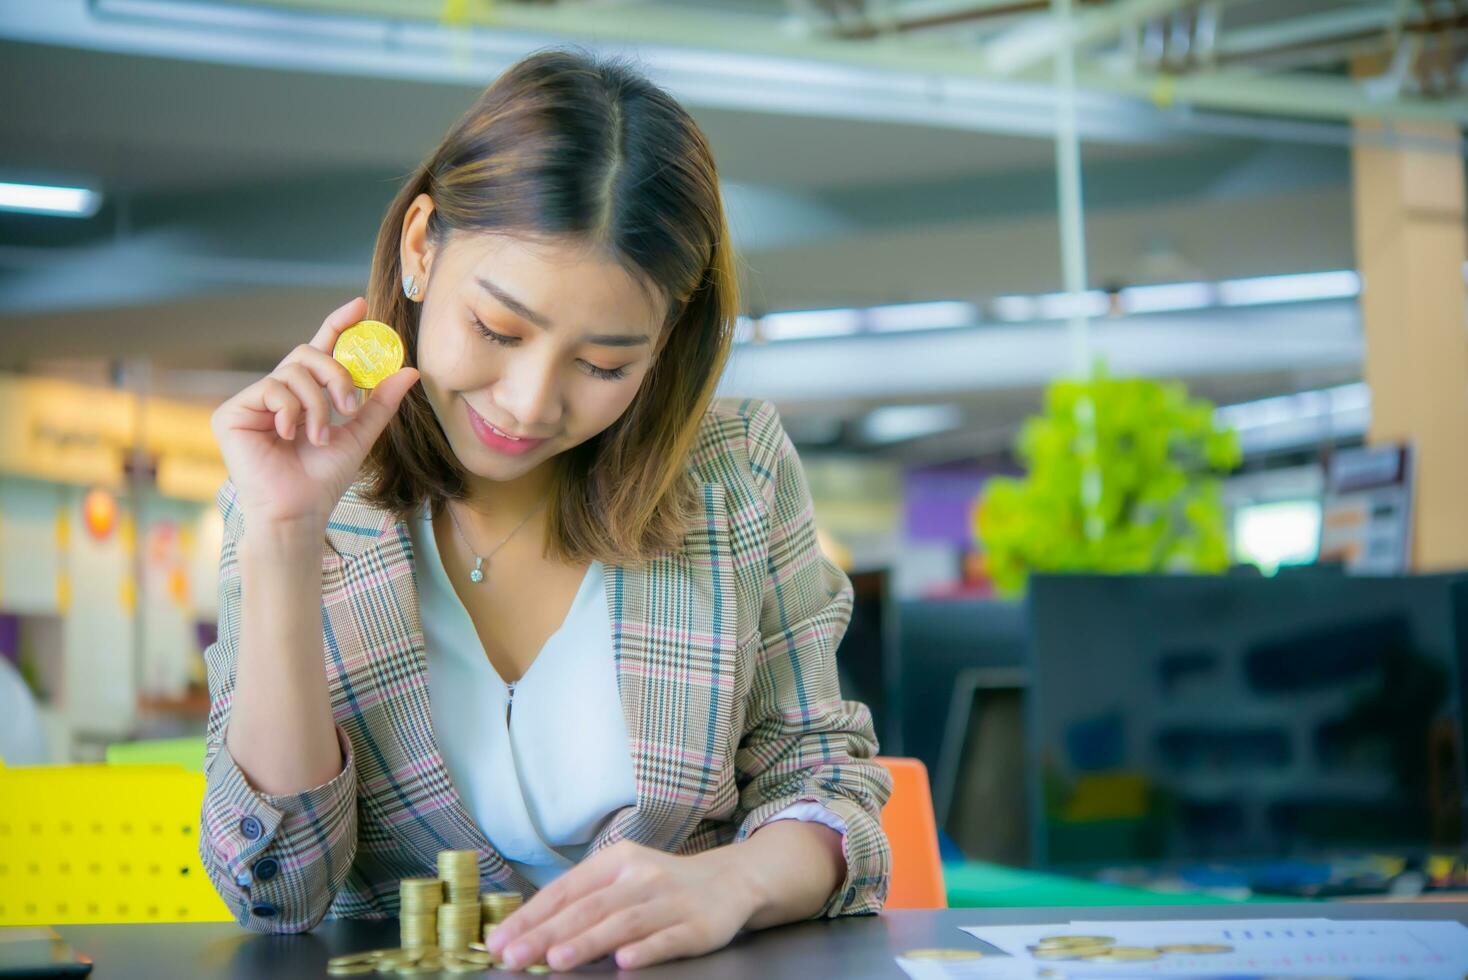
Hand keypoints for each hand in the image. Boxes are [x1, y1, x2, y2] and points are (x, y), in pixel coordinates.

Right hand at [210, 296, 418, 528]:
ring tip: (319, 437)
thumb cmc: (324, 479)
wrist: (299, 511)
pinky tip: (291, 435)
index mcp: (305, 396)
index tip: (360, 306)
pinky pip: (271, 388)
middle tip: (349, 405)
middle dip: (335, 374)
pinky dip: (291, 410)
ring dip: (317, 405)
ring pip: (293, 372)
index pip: (320, 350)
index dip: (337, 325)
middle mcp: (277, 393)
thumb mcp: (360, 434)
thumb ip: (380, 402)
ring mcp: (253, 402)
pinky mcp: (232, 413)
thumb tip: (409, 370)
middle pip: (308, 353)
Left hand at [484, 841, 760, 971]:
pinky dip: (646, 949)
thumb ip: (585, 901)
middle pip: (590, 906)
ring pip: (623, 922)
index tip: (500, 940)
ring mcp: (671, 901)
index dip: (532, 915)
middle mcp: (642, 876)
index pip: (567, 889)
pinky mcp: (698, 926)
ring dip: (588, 942)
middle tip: (515, 956)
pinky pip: (668, 938)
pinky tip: (624, 961)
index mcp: (617, 861)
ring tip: (555, 959)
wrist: (730, 881)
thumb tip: (528, 931)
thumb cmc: (661, 886)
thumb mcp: (622, 879)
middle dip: (548, 933)